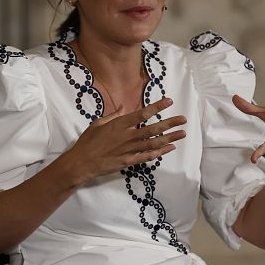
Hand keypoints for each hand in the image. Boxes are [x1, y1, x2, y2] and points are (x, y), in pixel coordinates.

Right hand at [63, 98, 186, 182]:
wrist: (81, 163)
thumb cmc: (87, 142)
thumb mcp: (97, 124)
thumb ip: (112, 115)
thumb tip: (122, 106)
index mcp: (119, 124)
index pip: (142, 113)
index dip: (157, 107)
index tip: (169, 101)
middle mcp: (126, 136)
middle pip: (152, 129)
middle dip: (169, 123)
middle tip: (183, 119)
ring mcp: (128, 149)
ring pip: (153, 143)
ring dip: (169, 138)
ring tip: (182, 134)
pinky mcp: (128, 162)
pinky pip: (147, 157)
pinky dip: (159, 153)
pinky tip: (170, 148)